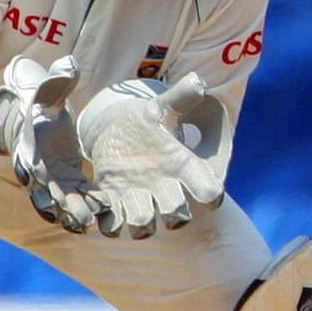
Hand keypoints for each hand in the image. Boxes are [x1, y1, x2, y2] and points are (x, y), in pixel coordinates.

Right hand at [0, 56, 105, 233]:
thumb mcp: (47, 93)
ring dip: (76, 215)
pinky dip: (89, 209)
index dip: (44, 187)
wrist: (34, 120)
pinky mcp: (71, 184)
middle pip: (49, 197)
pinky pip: (80, 200)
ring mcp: (55, 182)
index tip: (55, 193)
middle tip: (84, 219)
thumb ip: (58, 81)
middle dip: (64, 208)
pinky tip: (105, 217)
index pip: (35, 175)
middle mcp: (41, 174)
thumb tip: (70, 64)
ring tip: (93, 224)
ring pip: (64, 205)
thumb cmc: (40, 106)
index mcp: (32, 154)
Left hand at [77, 73, 226, 238]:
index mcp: (184, 169)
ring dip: (138, 221)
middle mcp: (165, 190)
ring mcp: (139, 200)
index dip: (209, 194)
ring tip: (126, 201)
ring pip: (144, 228)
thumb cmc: (148, 122)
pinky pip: (112, 226)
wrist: (121, 134)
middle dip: (172, 212)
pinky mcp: (114, 205)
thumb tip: (197, 82)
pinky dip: (107, 221)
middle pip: (178, 217)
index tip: (206, 193)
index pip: (209, 191)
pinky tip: (102, 201)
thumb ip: (179, 98)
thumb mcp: (161, 108)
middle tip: (161, 196)